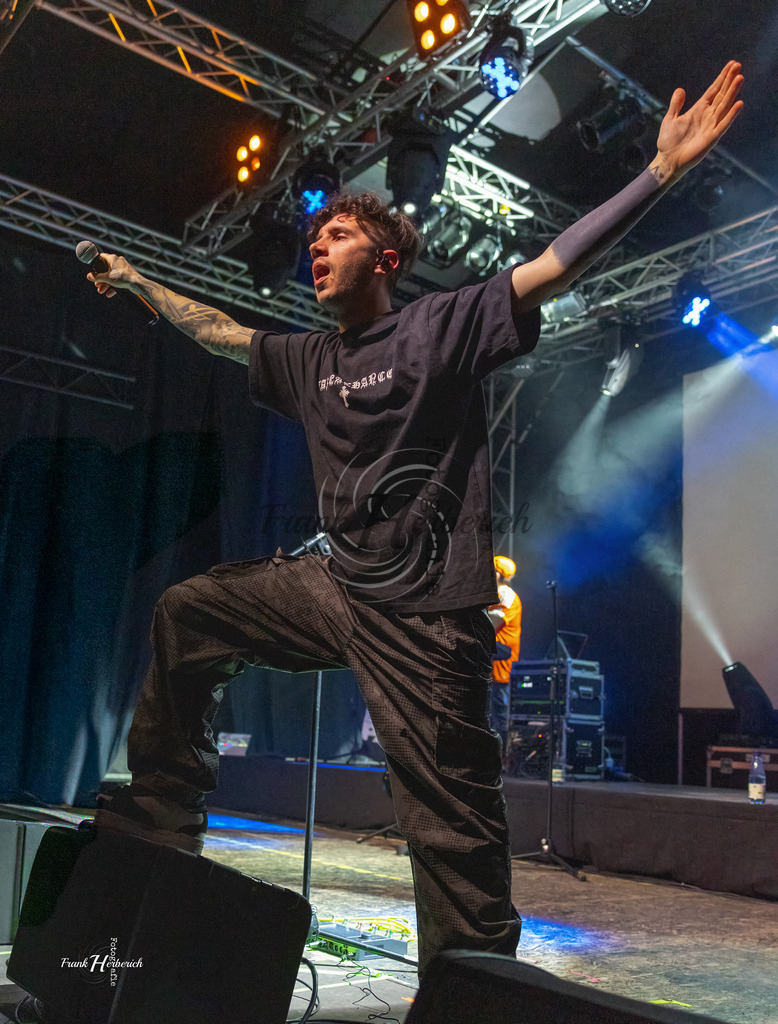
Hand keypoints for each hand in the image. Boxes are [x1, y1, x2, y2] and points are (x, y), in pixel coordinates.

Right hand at [86, 253, 137, 297]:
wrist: (137, 284)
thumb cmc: (123, 278)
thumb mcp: (107, 278)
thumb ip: (97, 277)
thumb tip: (88, 276)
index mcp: (112, 259)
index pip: (101, 257)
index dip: (96, 264)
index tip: (92, 270)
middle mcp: (118, 262)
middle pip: (106, 270)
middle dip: (101, 279)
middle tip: (97, 285)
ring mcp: (123, 269)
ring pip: (111, 276)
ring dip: (106, 284)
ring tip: (101, 291)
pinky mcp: (126, 275)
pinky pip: (117, 280)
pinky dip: (113, 286)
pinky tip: (109, 294)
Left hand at [656, 61, 743, 178]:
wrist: (667, 161)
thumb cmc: (668, 142)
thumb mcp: (670, 119)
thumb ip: (676, 105)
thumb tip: (680, 89)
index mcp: (698, 109)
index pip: (713, 90)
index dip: (722, 78)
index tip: (731, 64)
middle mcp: (707, 116)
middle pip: (721, 95)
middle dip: (729, 81)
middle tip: (738, 65)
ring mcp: (711, 126)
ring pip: (724, 106)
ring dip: (732, 93)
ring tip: (740, 78)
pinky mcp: (712, 138)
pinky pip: (724, 124)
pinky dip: (731, 115)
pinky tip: (739, 104)